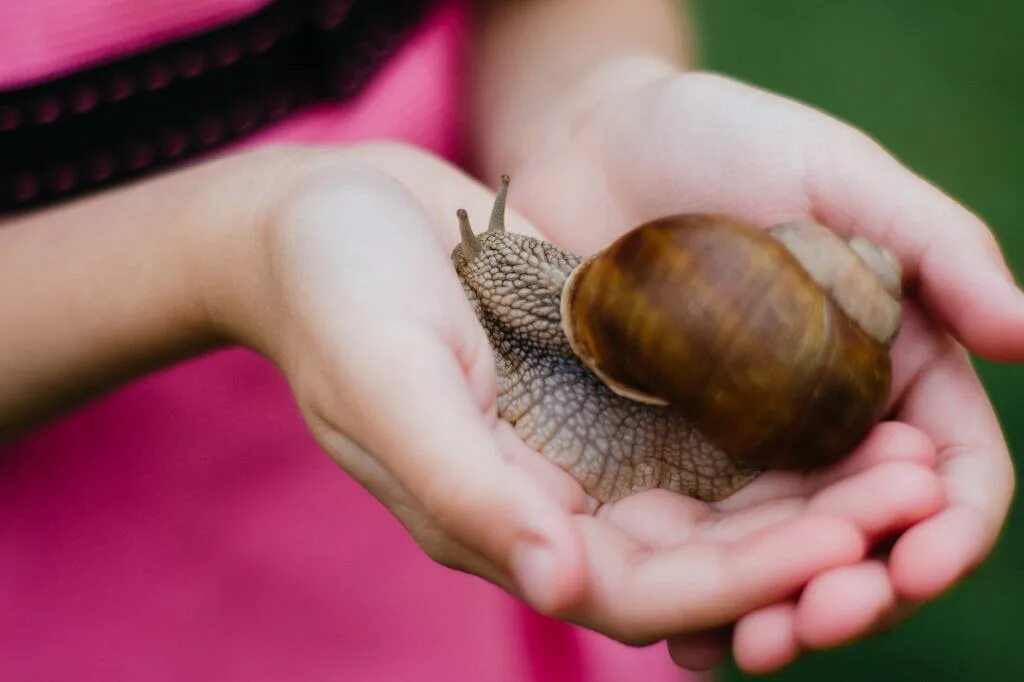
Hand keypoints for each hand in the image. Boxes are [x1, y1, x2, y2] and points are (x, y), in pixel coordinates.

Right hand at [210, 143, 886, 644]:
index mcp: (496, 519)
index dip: (739, 581)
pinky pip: (699, 417)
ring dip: (807, 484)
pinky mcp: (604, 380)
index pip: (638, 591)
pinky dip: (768, 415)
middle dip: (805, 537)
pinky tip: (836, 385)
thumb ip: (464, 486)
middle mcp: (550, 496)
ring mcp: (580, 440)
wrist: (326, 212)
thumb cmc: (335, 291)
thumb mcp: (387, 382)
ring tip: (904, 449)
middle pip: (698, 553)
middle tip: (912, 489)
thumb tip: (559, 585)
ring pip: (714, 494)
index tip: (840, 542)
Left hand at [507, 63, 1018, 671]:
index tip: (920, 558)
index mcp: (893, 361)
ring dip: (774, 613)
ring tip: (745, 648)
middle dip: (856, 593)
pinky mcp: (660, 450)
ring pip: (780, 558)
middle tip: (811, 624)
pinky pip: (690, 540)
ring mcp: (741, 444)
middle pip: (865, 537)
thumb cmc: (721, 137)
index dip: (948, 525)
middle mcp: (824, 418)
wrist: (594, 141)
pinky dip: (694, 592)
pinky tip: (676, 631)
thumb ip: (935, 245)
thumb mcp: (835, 171)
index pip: (948, 471)